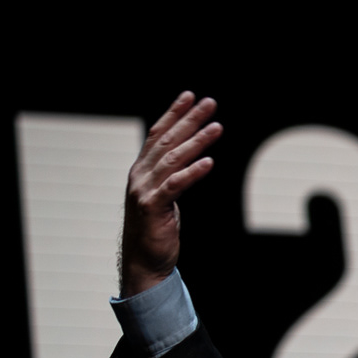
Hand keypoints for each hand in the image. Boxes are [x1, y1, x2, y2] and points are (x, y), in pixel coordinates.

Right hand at [120, 92, 220, 296]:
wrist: (143, 261)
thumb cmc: (156, 228)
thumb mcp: (162, 196)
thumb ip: (170, 175)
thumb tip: (188, 157)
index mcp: (141, 170)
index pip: (158, 134)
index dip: (174, 114)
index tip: (190, 96)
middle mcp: (140, 176)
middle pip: (167, 141)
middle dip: (189, 120)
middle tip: (210, 103)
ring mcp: (144, 191)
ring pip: (173, 160)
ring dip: (197, 142)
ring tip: (217, 127)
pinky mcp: (153, 208)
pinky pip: (176, 186)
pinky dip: (193, 173)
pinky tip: (209, 162)